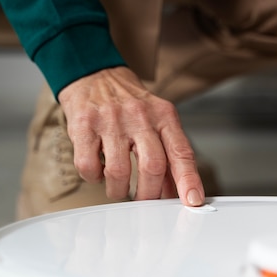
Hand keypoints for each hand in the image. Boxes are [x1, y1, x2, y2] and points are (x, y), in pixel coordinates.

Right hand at [57, 66, 204, 205]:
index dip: (189, 180)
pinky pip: (89, 166)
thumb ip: (168, 155)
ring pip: (119, 171)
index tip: (192, 200)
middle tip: (145, 201)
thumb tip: (176, 192)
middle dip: (149, 194)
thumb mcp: (157, 121)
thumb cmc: (129, 105)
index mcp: (164, 115)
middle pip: (152, 166)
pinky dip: (95, 178)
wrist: (94, 75)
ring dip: (119, 190)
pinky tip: (98, 172)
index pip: (181, 152)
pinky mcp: (84, 125)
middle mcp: (140, 116)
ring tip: (119, 188)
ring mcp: (111, 120)